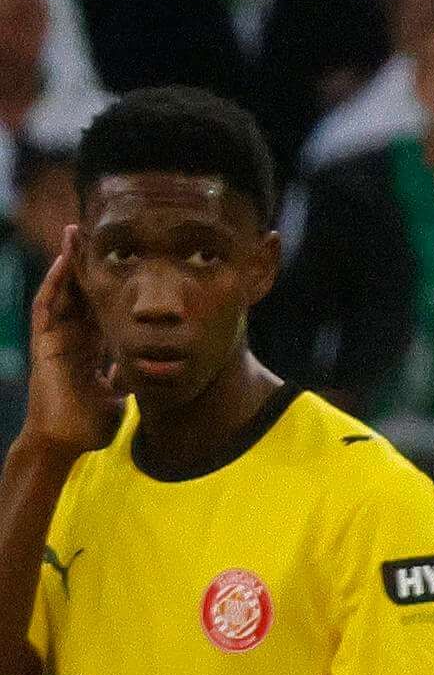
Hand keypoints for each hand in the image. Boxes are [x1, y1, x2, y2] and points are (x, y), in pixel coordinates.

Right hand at [17, 225, 114, 455]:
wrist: (66, 441)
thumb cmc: (91, 424)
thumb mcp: (121, 394)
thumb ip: (130, 377)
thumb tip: (149, 367)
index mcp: (90, 348)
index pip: (102, 309)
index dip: (111, 286)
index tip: (129, 263)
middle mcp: (72, 338)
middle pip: (82, 293)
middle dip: (90, 265)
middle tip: (101, 233)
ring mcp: (56, 338)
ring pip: (63, 292)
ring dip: (69, 263)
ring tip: (76, 233)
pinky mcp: (44, 343)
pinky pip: (47, 306)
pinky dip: (56, 284)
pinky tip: (66, 262)